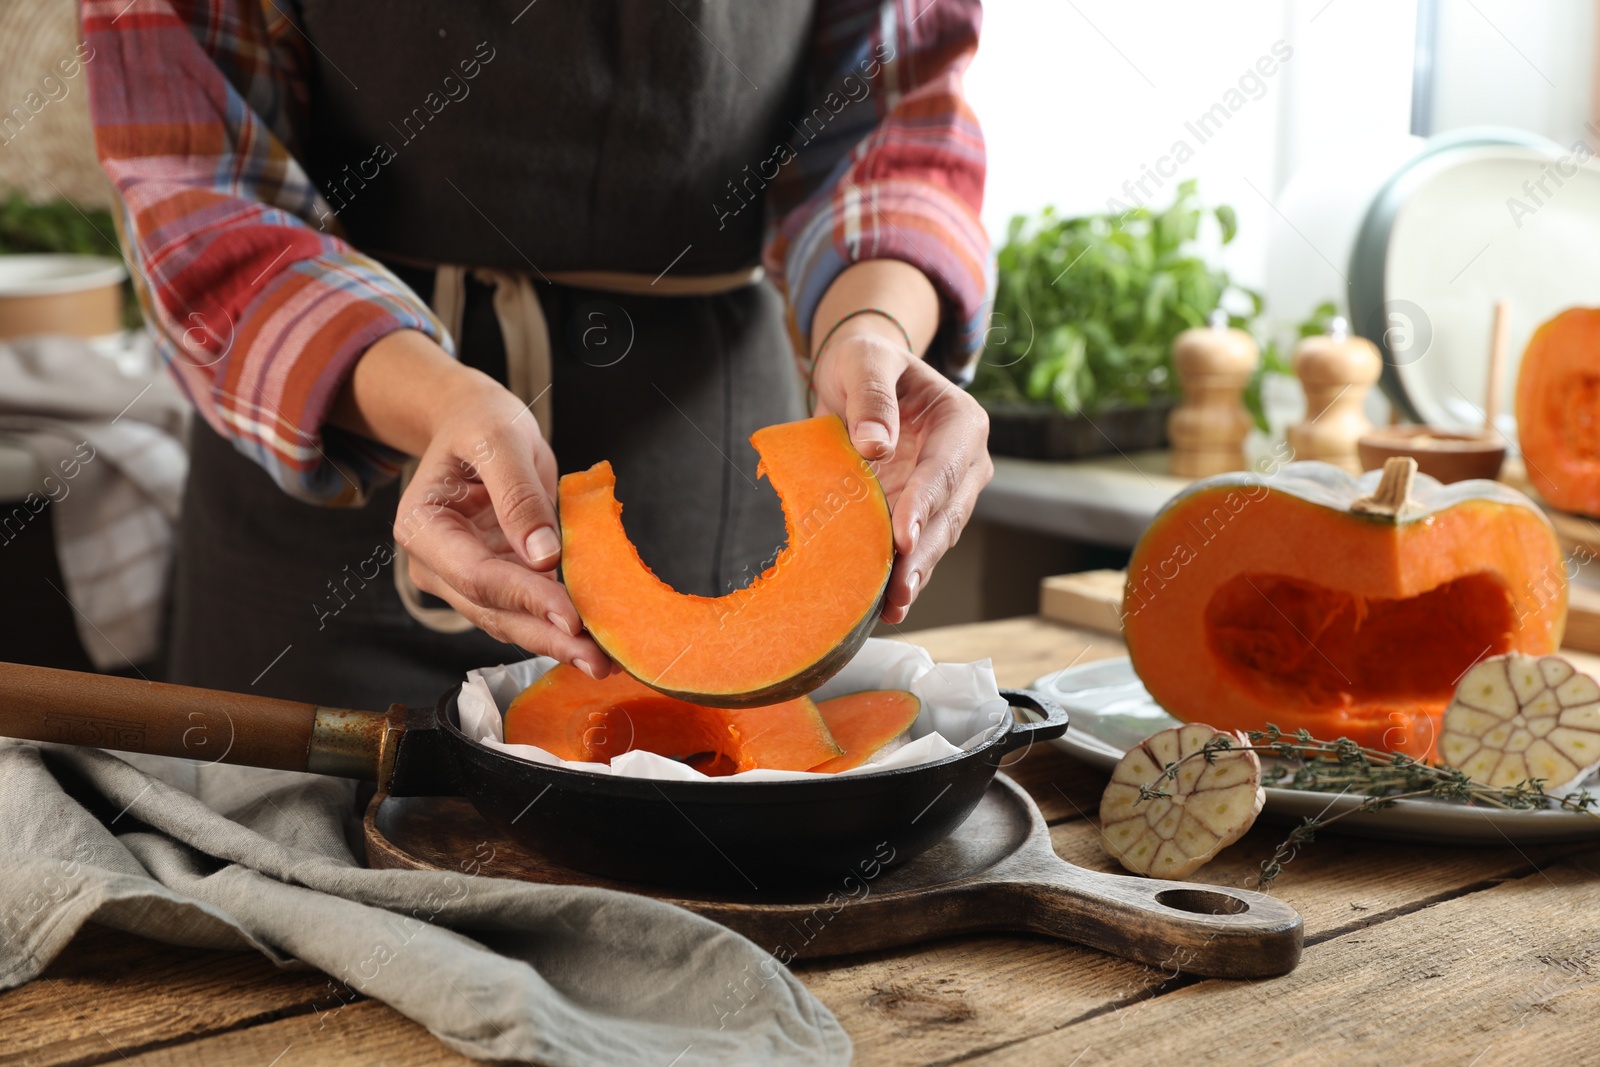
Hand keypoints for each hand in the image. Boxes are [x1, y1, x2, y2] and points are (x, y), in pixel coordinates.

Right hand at [391, 371, 613, 675]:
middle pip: (493, 611)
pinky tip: (592, 639)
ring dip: (555, 642)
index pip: (478, 575)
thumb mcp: (499, 439)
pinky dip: (557, 626)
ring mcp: (462, 578)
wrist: (474, 424)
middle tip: (598, 660)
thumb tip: (543, 555)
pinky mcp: (493, 581)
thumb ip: (517, 494)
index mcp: (423, 527)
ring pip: (509, 621)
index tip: (572, 618)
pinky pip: (524, 611)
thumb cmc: (481, 424)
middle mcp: (436, 563)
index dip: (527, 599)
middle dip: (547, 637)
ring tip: (603, 660)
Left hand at [810, 318, 992, 624]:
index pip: (946, 468)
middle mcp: (965, 463)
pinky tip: (884, 603)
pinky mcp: (921, 512)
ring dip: (914, 573)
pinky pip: (916, 547)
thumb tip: (875, 444)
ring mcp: (946, 493)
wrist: (860, 377)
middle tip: (898, 588)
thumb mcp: (864, 360)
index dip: (925, 503)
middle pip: (948, 515)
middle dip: (923, 554)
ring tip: (891, 604)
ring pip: (936, 539)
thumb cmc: (866, 362)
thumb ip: (870, 397)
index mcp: (962, 422)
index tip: (903, 535)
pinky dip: (901, 573)